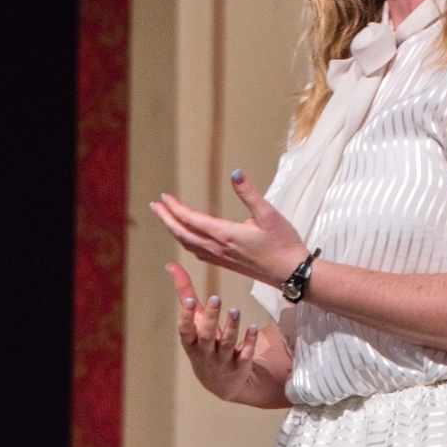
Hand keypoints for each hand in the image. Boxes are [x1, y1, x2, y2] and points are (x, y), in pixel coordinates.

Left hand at [150, 170, 307, 286]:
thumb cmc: (283, 243)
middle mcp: (218, 248)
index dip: (174, 208)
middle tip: (155, 206)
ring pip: (188, 244)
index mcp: (225, 234)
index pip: (190, 219)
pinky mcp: (226, 264)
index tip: (164, 197)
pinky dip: (186, 242)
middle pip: (183, 233)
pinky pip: (198, 252)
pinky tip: (188, 238)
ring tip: (166, 219)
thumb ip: (249, 193)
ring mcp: (221, 258)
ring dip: (174, 230)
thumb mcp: (269, 214)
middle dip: (166, 219)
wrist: (291, 274)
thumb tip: (235, 172)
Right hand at [164, 262, 259, 401]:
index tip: (189, 301)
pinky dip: (249, 342)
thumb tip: (172, 265)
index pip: (186, 331)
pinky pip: (245, 354)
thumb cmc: (204, 344)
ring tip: (235, 310)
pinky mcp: (240, 366)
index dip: (186, 317)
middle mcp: (206, 353)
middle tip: (216, 298)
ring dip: (231, 327)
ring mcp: (223, 362)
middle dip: (211, 319)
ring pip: (228, 344)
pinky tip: (252, 327)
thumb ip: (184, 294)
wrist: (222, 385)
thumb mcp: (194, 322)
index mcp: (192, 343)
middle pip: (207, 336)